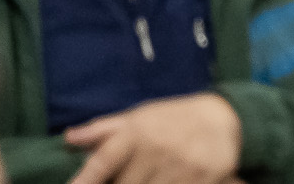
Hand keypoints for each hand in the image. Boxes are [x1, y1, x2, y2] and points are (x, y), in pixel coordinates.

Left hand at [64, 90, 242, 183]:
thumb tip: (68, 138)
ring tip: (150, 178)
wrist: (225, 117)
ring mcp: (183, 167)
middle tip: (129, 177)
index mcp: (137, 133)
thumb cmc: (173, 119)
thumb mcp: (140, 116)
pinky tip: (168, 181)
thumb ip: (103, 129)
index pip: (102, 162)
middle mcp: (159, 149)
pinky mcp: (205, 179)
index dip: (84, 180)